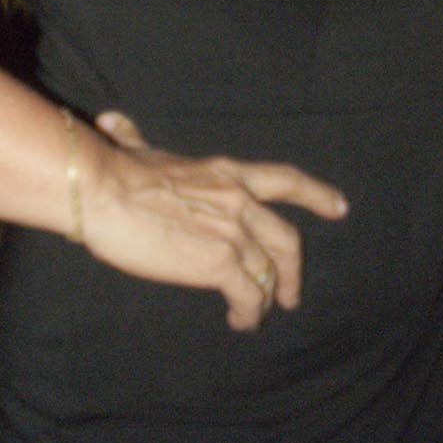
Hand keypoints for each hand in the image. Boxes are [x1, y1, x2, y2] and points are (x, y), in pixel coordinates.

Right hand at [76, 110, 347, 330]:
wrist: (102, 191)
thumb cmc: (113, 171)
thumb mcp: (135, 147)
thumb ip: (134, 138)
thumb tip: (113, 122)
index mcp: (226, 173)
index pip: (285, 180)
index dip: (316, 194)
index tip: (339, 207)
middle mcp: (238, 200)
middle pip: (286, 239)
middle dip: (293, 270)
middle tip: (291, 294)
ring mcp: (232, 232)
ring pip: (267, 273)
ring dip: (264, 298)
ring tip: (253, 315)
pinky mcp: (218, 262)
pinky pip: (248, 295)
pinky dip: (249, 312)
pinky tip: (239, 320)